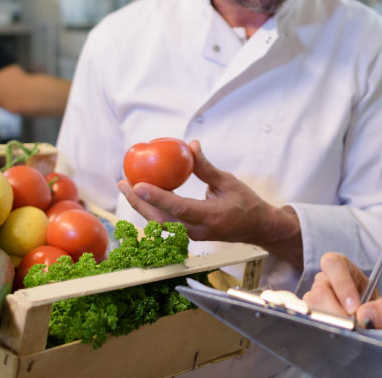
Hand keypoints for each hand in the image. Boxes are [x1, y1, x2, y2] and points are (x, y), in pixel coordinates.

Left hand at [118, 140, 302, 267]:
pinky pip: (166, 222)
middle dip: (138, 202)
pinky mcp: (189, 235)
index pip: (179, 207)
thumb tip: (191, 146)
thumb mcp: (228, 181)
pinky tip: (144, 195)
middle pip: (161, 219)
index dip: (157, 197)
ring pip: (160, 223)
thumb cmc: (246, 203)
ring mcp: (192, 236)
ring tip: (127, 188)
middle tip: (123, 183)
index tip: (138, 185)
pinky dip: (152, 209)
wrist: (257, 228)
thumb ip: (206, 167)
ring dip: (141, 206)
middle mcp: (198, 230)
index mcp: (211, 216)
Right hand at [302, 252, 381, 329]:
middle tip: (351, 327)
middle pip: (319, 291)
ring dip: (331, 324)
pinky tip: (337, 336)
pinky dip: (324, 332)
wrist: (372, 332)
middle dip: (336, 312)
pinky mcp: (309, 318)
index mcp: (344, 270)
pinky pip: (310, 324)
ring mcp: (315, 300)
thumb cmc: (378, 314)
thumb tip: (364, 314)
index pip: (333, 263)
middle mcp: (326, 282)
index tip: (354, 308)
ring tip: (348, 333)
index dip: (342, 284)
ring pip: (312, 309)